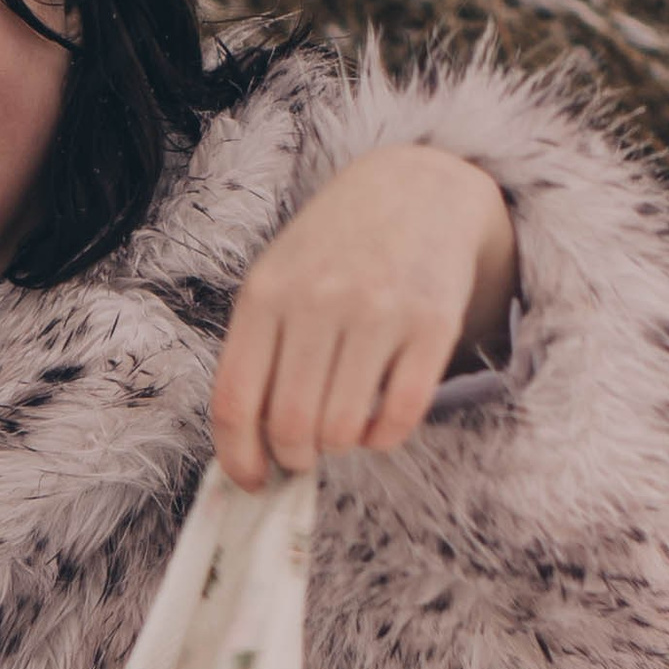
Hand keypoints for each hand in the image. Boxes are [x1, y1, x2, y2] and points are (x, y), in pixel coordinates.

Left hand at [211, 145, 517, 488]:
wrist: (415, 188)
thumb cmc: (333, 249)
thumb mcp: (278, 279)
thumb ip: (259, 352)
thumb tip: (247, 449)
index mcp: (266, 293)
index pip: (236, 400)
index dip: (238, 457)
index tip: (251, 480)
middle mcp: (318, 300)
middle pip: (290, 425)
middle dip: (294, 458)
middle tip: (302, 456)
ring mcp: (378, 311)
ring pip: (344, 428)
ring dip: (339, 447)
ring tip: (340, 429)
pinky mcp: (433, 324)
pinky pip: (401, 416)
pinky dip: (385, 439)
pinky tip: (378, 424)